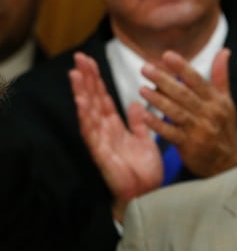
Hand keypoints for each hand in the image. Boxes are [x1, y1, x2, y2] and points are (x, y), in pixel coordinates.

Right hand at [69, 52, 162, 220]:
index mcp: (115, 126)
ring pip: (88, 113)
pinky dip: (86, 117)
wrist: (147, 193)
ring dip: (81, 93)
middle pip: (93, 100)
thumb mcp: (144, 140)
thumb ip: (138, 122)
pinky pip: (92, 133)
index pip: (103, 98)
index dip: (96, 80)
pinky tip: (82, 102)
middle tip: (79, 57)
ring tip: (75, 74)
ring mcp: (101, 142)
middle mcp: (105, 131)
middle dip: (86, 79)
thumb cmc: (143, 169)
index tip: (90, 60)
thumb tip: (134, 102)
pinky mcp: (101, 154)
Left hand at [140, 48, 236, 176]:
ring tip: (142, 89)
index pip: (198, 80)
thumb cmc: (225, 127)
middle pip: (184, 94)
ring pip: (176, 112)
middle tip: (145, 68)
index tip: (166, 55)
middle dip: (164, 80)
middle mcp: (209, 113)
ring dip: (158, 100)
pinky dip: (157, 124)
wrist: (230, 162)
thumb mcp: (226, 101)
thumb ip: (220, 76)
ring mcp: (200, 130)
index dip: (182, 68)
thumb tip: (223, 51)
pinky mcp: (190, 146)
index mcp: (217, 100)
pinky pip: (171, 133)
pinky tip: (144, 115)